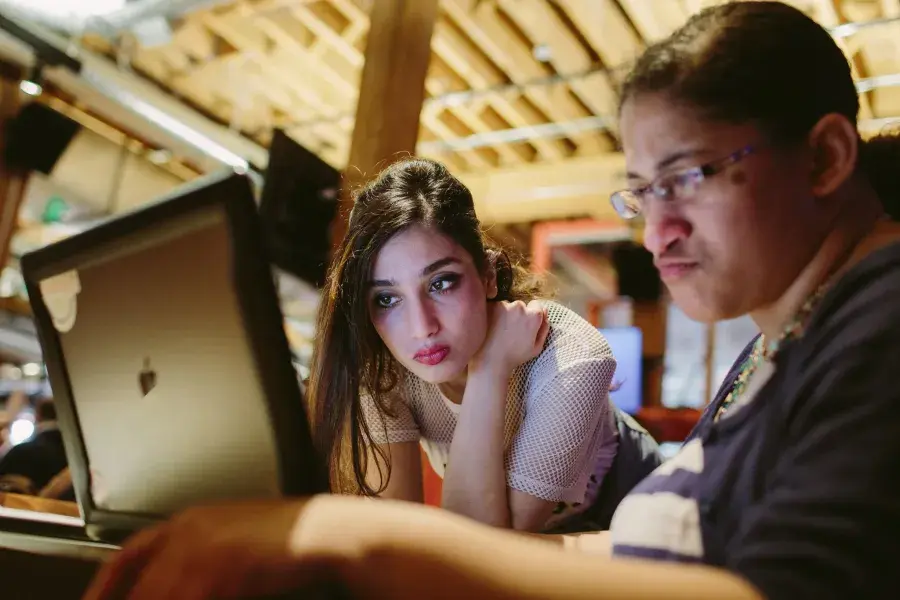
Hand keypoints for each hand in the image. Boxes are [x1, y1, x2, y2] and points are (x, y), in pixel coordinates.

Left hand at [83, 498, 349, 599]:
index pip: (130, 554)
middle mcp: (190, 531)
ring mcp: (206, 549)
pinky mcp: (225, 568)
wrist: (326, 533)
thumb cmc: (286, 540)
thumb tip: (175, 584)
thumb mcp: (232, 539)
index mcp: (188, 521)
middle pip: (143, 586)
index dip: (106, 584)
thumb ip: (198, 558)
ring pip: (162, 597)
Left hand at [471, 300, 549, 374]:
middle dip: (517, 314)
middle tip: (511, 330)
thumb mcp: (537, 347)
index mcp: (534, 316)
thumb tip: (545, 310)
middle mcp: (520, 307)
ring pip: (507, 306)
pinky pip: (494, 307)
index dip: (531, 315)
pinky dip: (493, 314)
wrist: (491, 360)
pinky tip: (491, 327)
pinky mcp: (490, 306)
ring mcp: (504, 305)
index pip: (536, 305)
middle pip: (520, 305)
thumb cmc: (515, 356)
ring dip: (505, 313)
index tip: (524, 325)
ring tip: (500, 330)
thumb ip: (544, 327)